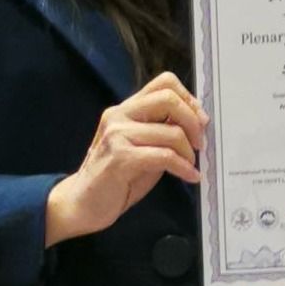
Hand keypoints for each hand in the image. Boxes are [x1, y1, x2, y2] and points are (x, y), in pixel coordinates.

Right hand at [45, 72, 207, 244]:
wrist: (83, 203)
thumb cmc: (117, 177)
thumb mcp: (142, 147)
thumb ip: (162, 131)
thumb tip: (197, 123)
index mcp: (126, 109)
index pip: (164, 82)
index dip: (189, 99)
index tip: (200, 120)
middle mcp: (119, 115)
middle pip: (168, 99)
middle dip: (193, 121)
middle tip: (200, 143)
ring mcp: (117, 134)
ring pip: (171, 132)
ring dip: (189, 152)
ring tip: (191, 166)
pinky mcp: (120, 157)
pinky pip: (164, 156)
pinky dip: (183, 167)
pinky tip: (190, 176)